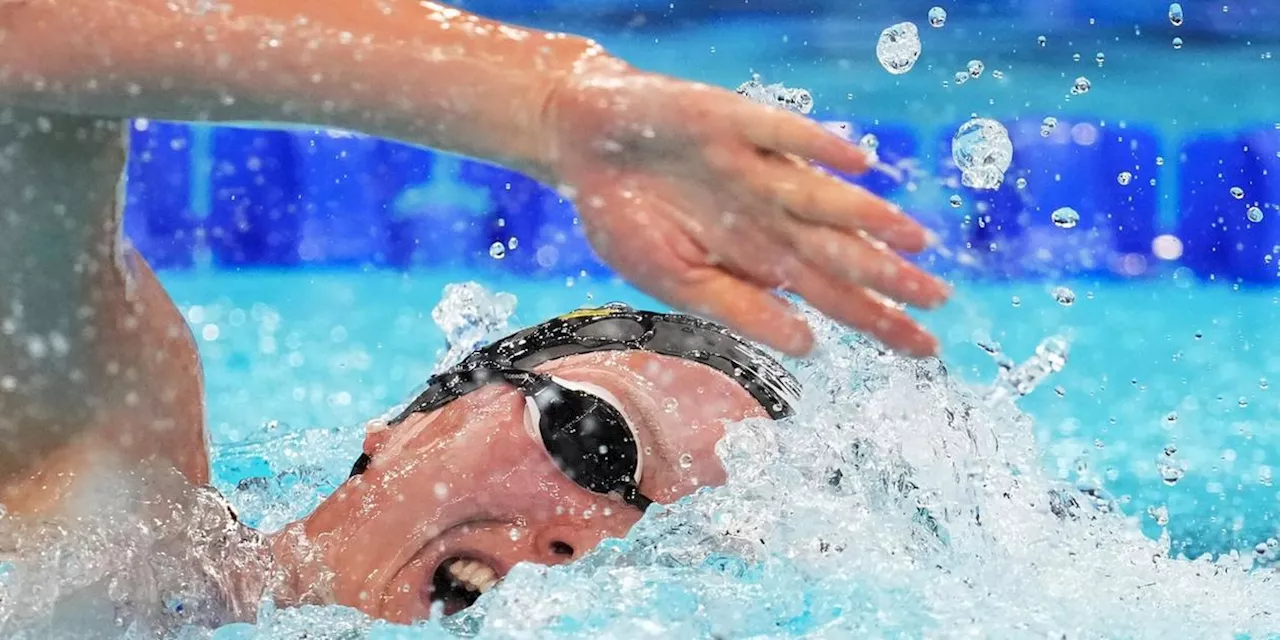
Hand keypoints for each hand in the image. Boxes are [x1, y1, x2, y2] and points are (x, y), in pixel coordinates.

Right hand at [538, 61, 949, 356]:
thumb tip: (807, 347)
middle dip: (890, 279)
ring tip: (914, 240)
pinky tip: (858, 165)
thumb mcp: (677, 282)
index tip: (924, 350)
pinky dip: (816, 148)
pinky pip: (780, 136)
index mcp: (760, 257)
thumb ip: (740, 309)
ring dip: (867, 218)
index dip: (878, 320)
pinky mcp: (731, 124)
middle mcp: (771, 214)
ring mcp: (755, 169)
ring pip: (821, 198)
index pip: (833, 295)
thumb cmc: (626, 218)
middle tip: (940, 301)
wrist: (581, 146)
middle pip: (840, 252)